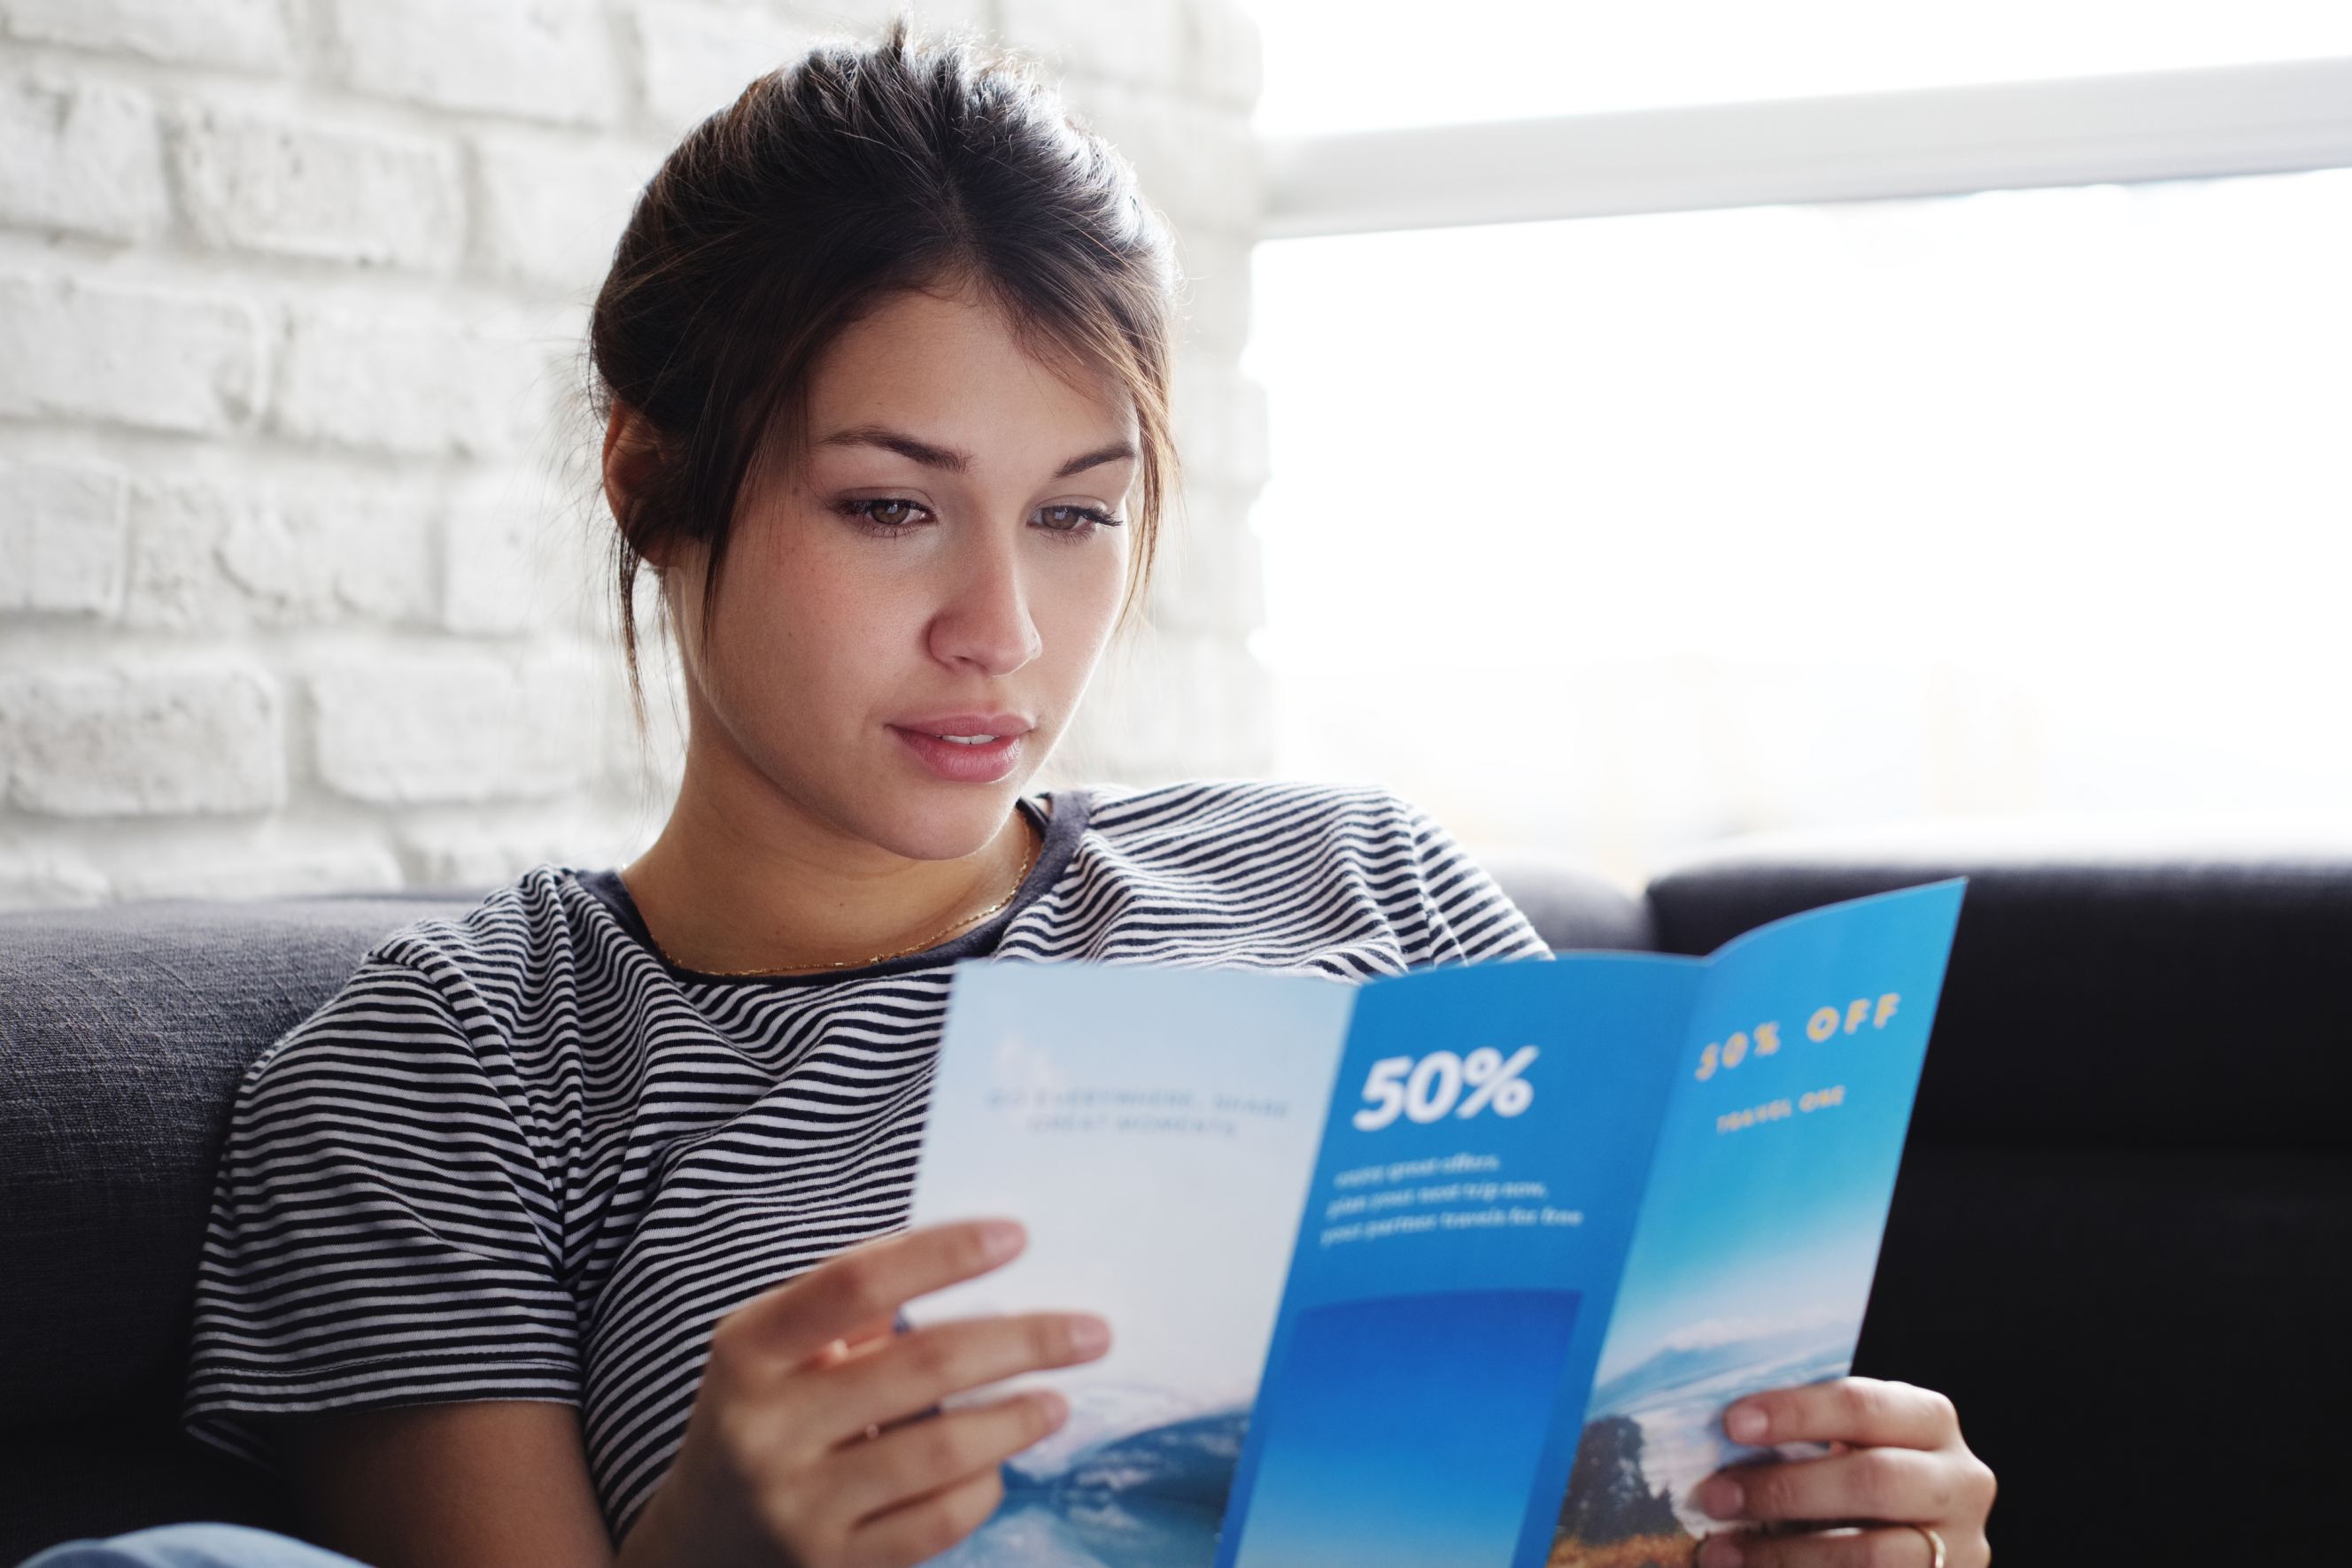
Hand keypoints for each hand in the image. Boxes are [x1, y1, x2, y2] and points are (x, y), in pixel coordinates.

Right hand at [617, 1218, 1110, 1567]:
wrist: (693, 1550)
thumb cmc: (762, 1418)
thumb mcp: (775, 1353)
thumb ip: (855, 1310)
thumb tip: (979, 1263)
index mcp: (749, 1350)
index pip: (856, 1282)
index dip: (940, 1253)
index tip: (1016, 1236)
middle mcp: (767, 1427)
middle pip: (922, 1365)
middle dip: (1023, 1341)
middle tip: (1091, 1331)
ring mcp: (799, 1505)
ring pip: (942, 1450)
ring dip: (1018, 1418)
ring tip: (1060, 1399)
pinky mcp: (834, 1567)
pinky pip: (937, 1520)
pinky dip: (982, 1486)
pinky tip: (1000, 1464)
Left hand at [1691, 1377, 1994, 1567]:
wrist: (1911, 1535)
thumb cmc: (1860, 1473)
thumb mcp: (1848, 1441)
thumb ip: (1805, 1436)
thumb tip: (1715, 1435)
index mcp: (1929, 1419)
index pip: (1861, 1405)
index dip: (1795, 1413)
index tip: (1732, 1424)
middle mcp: (1960, 1481)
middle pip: (1871, 1481)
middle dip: (1783, 1489)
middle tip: (1714, 1497)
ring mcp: (1959, 1546)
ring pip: (1870, 1555)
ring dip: (1784, 1555)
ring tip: (1720, 1552)